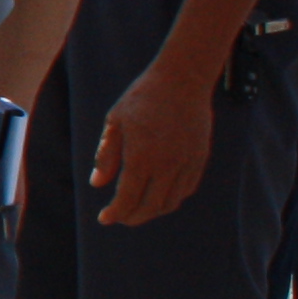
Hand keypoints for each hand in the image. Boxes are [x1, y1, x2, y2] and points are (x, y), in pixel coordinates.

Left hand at [92, 59, 216, 224]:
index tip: (104, 219)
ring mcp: (187, 162)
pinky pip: (186, 189)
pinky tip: (159, 196)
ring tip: (138, 209)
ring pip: (171, 202)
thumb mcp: (115, 122)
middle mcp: (167, 164)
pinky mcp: (200, 158)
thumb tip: (97, 183)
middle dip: (132, 217)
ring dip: (153, 211)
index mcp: (141, 156)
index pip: (127, 198)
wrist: (183, 79)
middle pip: (151, 206)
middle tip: (119, 217)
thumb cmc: (143, 97)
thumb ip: (106, 155)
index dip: (115, 213)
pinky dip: (172, 198)